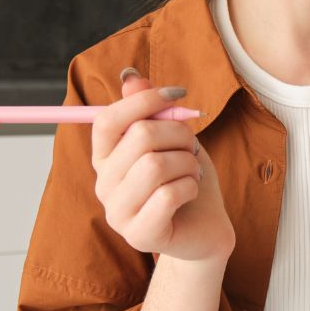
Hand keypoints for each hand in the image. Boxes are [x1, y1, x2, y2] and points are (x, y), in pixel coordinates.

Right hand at [90, 69, 233, 262]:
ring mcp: (118, 213)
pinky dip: (190, 186)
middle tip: (192, 147)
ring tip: (192, 171)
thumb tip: (130, 76)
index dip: (144, 101)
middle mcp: (104, 185)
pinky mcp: (140, 234)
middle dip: (179, 134)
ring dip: (187, 162)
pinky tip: (191, 191)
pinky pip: (168, 194)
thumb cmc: (185, 179)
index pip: (107, 120)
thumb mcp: (171, 138)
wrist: (206, 228)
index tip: (179, 95)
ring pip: (155, 165)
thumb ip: (149, 110)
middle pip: (139, 137)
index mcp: (105, 158)